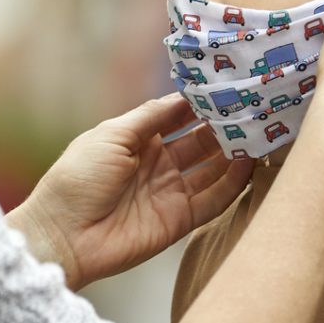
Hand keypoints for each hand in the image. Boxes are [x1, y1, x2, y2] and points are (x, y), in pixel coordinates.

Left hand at [9, 96, 252, 291]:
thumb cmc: (77, 179)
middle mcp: (158, 165)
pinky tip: (249, 164)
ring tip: (260, 132)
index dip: (200, 105)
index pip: (178, 117)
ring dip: (235, 153)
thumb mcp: (110, 135)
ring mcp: (170, 193)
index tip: (227, 87)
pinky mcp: (179, 221)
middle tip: (252, 109)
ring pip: (212, 170)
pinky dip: (232, 184)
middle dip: (224, 127)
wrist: (63, 235)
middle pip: (201, 142)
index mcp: (138, 140)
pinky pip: (213, 201)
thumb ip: (150, 117)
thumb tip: (182, 96)